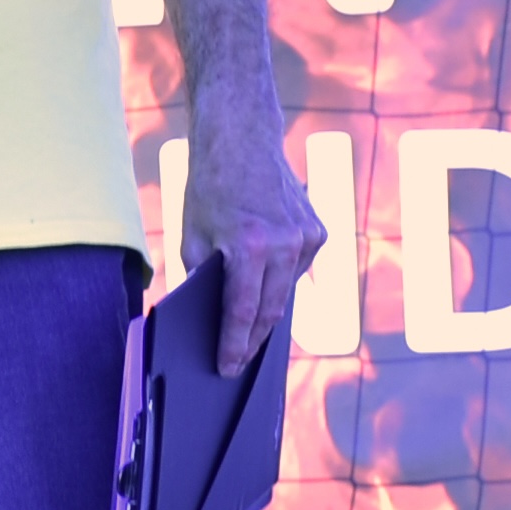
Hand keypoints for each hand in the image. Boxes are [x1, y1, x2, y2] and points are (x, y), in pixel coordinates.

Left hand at [182, 120, 329, 376]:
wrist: (242, 141)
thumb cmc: (209, 188)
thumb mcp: (192, 234)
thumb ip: (202, 275)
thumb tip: (210, 315)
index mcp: (250, 245)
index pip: (243, 310)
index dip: (235, 344)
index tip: (227, 367)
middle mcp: (286, 243)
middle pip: (271, 308)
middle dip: (253, 339)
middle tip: (237, 363)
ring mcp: (308, 237)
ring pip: (287, 291)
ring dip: (268, 311)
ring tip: (249, 337)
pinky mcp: (318, 231)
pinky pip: (297, 269)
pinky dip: (280, 281)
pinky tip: (264, 289)